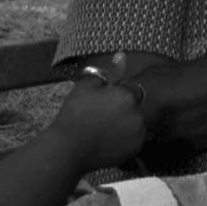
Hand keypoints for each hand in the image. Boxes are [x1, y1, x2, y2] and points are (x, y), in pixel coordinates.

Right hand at [53, 51, 146, 169]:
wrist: (67, 149)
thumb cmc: (74, 115)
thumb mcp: (86, 87)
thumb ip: (108, 71)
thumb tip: (122, 55)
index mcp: (127, 97)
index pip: (132, 91)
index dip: (118, 97)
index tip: (104, 104)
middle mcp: (138, 115)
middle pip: (135, 108)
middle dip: (122, 110)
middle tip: (100, 118)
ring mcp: (138, 135)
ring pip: (136, 124)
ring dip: (125, 124)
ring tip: (101, 130)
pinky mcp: (135, 150)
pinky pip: (134, 140)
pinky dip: (125, 140)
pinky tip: (106, 141)